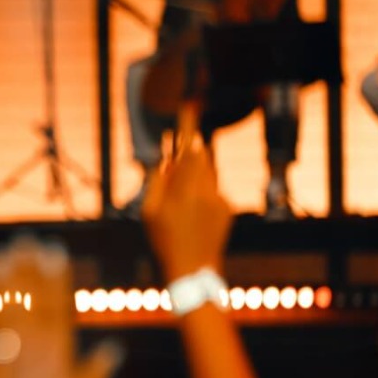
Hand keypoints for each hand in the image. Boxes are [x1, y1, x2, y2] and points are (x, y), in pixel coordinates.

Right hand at [142, 105, 233, 280]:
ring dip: (195, 177)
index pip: (190, 150)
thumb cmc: (165, 241)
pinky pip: (214, 190)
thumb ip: (157, 182)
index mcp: (185, 191)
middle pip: (201, 159)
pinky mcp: (228, 209)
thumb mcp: (149, 212)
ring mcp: (220, 200)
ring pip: (208, 175)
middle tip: (173, 170)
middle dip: (189, 157)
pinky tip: (192, 217)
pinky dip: (202, 194)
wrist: (194, 270)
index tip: (190, 106)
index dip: (189, 127)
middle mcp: (207, 192)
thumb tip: (166, 161)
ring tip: (180, 203)